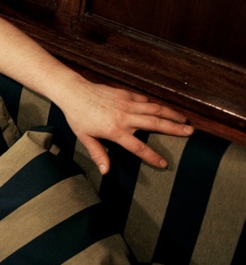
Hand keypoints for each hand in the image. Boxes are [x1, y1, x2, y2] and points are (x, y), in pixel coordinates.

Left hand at [61, 79, 192, 173]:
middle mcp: (125, 117)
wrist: (74, 92)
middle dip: (174, 129)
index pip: (138, 147)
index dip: (152, 157)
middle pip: (155, 124)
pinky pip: (145, 100)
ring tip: (185, 120)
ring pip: (155, 109)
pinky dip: (156, 105)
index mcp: (115, 130)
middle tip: (190, 133)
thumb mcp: (85, 137)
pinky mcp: (126, 94)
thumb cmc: (77, 116)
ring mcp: (127, 104)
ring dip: (171, 114)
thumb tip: (106, 171)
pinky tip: (163, 109)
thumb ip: (98, 154)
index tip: (164, 164)